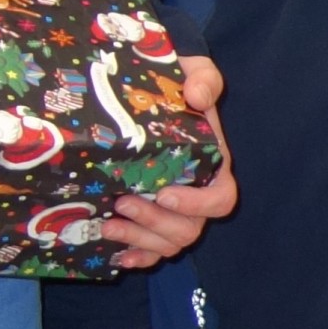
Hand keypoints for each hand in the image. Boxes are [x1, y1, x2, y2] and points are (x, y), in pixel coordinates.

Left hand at [102, 56, 235, 266]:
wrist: (157, 88)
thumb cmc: (179, 82)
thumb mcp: (196, 72)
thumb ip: (203, 80)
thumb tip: (197, 97)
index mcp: (213, 164)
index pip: (220, 198)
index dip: (198, 205)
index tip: (166, 194)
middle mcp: (196, 192)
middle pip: (190, 228)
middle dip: (156, 223)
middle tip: (123, 202)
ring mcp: (175, 209)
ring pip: (170, 242)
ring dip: (141, 240)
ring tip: (107, 224)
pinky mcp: (152, 216)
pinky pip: (153, 249)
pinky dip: (138, 257)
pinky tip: (115, 254)